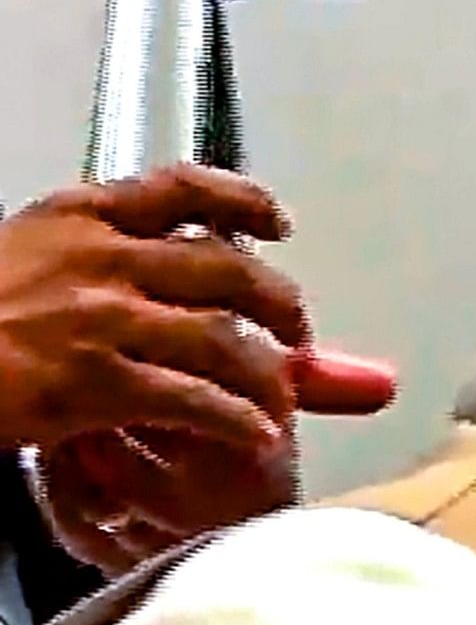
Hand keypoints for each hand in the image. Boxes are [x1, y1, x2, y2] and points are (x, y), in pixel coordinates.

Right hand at [0, 168, 396, 570]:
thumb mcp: (23, 257)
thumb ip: (98, 259)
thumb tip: (170, 276)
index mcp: (76, 218)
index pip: (180, 189)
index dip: (244, 201)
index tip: (278, 224)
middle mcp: (97, 258)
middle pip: (227, 269)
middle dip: (281, 305)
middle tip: (299, 335)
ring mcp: (99, 319)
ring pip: (223, 339)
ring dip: (271, 373)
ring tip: (283, 397)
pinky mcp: (94, 382)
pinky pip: (196, 400)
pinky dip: (238, 421)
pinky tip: (258, 436)